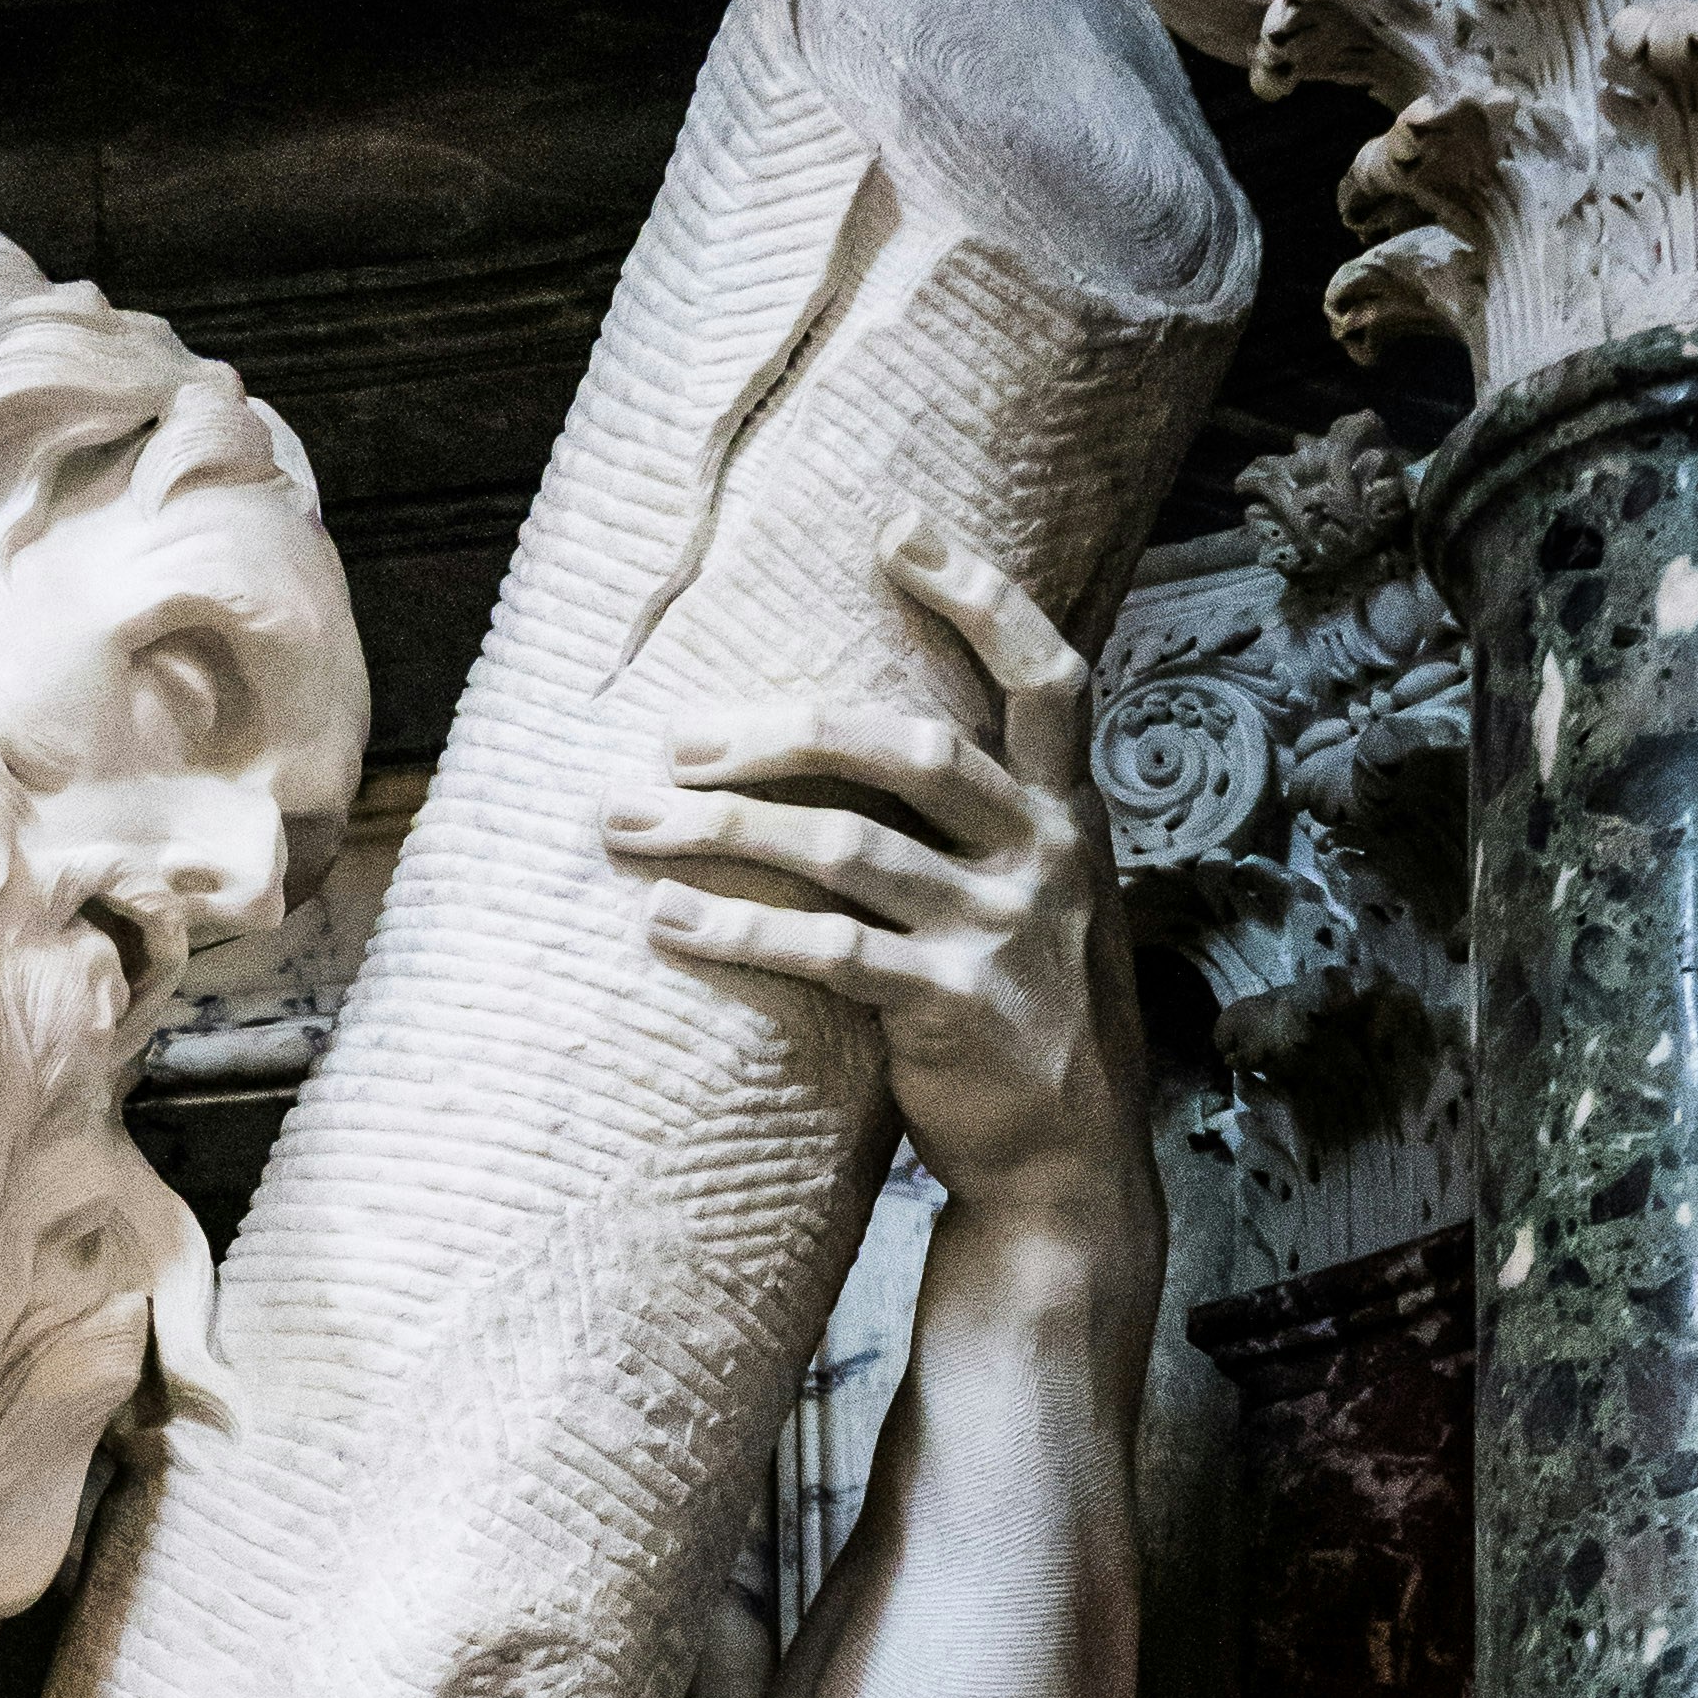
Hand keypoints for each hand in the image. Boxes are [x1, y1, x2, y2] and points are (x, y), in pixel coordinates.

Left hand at [603, 527, 1139, 1240]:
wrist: (1065, 1169)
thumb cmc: (1020, 1020)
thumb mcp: (1034, 903)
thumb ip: (977, 825)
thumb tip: (850, 749)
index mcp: (1069, 815)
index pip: (1048, 676)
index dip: (981, 596)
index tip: (899, 527)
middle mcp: (1047, 858)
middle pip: (912, 748)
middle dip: (785, 729)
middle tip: (677, 736)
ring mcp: (1003, 934)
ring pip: (849, 848)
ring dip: (726, 830)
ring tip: (628, 823)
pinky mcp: (953, 1010)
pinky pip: (826, 953)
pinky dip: (735, 932)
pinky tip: (663, 921)